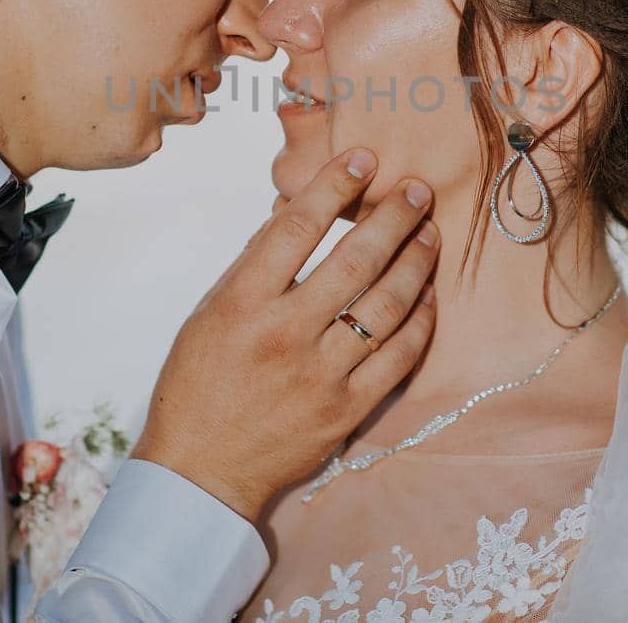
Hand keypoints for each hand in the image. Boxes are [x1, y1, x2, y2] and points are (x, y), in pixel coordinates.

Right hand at [131, 148, 438, 521]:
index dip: (334, 185)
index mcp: (242, 303)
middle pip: (355, 260)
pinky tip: (427, 293)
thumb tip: (294, 214)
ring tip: (430, 233)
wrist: (200, 470)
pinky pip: (399, 357)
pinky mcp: (347, 409)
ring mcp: (320, 373)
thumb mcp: (209, 313)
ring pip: (386, 304)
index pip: (296, 227)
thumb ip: (253, 266)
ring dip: (416, 261)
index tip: (363, 158)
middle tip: (417, 190)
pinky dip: (419, 320)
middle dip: (394, 216)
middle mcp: (284, 333)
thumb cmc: (198, 385)